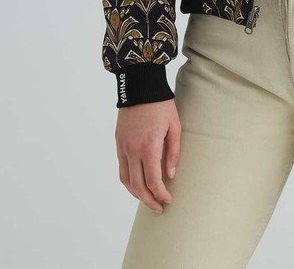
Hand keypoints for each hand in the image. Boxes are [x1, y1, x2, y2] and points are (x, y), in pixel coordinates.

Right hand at [115, 99, 180, 213]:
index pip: (153, 181)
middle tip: (159, 207)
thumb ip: (173, 152)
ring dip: (137, 194)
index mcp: (148, 147)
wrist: (140, 86)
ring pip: (126, 180)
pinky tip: (137, 184)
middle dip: (149, 200)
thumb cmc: (161, 105)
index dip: (161, 194)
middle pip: (138, 186)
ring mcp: (123, 147)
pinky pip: (121, 169)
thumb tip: (170, 175)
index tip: (169, 199)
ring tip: (148, 199)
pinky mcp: (118, 143)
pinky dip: (128, 181)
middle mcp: (132, 150)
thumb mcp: (174, 126)